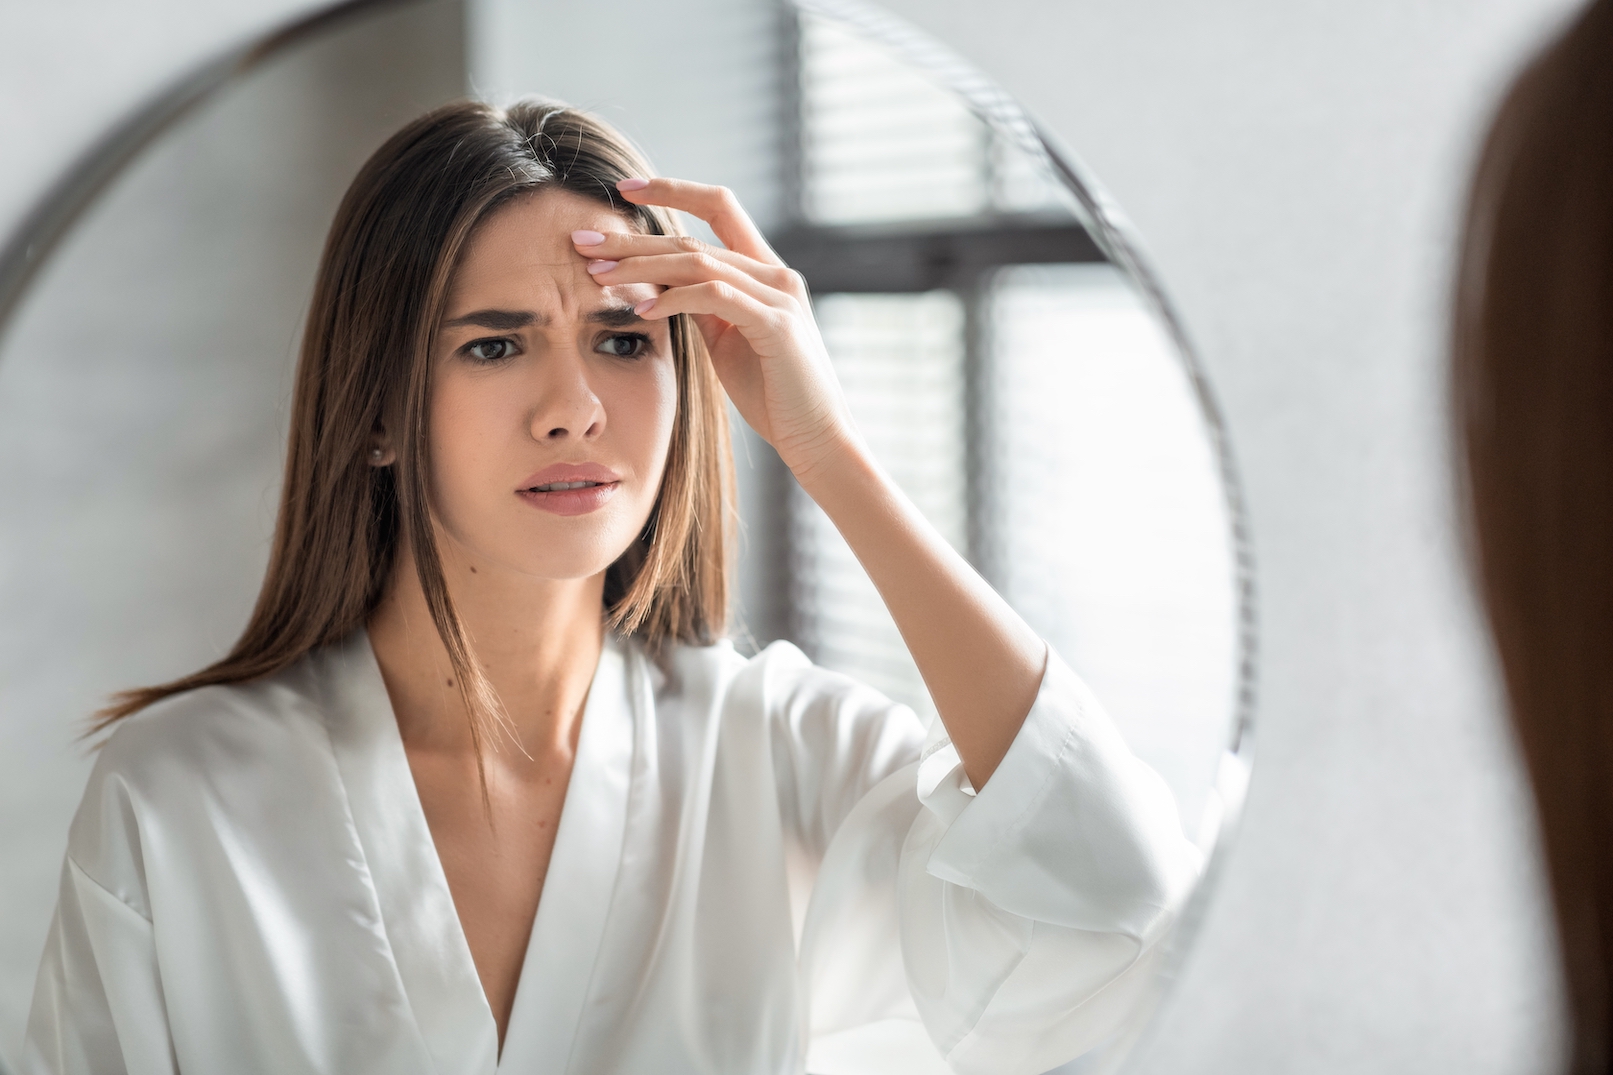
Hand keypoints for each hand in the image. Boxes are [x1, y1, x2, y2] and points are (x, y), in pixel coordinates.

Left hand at [572, 178, 856, 481]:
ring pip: (698, 263)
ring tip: (598, 274)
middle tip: (582, 242)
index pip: (718, 207)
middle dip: (632, 240)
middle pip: (693, 240)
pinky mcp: (776, 325)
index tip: (623, 189)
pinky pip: (715, 297)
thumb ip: (701, 307)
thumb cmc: (773, 394)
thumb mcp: (726, 341)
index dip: (672, 190)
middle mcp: (776, 274)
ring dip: (641, 266)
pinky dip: (675, 298)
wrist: (818, 437)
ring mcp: (779, 296)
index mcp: (765, 272)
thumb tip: (658, 284)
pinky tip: (642, 308)